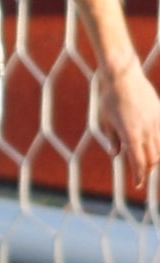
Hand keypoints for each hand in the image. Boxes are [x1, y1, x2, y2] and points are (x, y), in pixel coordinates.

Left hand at [99, 60, 159, 188]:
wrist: (122, 77)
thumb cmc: (110, 100)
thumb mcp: (107, 122)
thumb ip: (113, 139)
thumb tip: (116, 154)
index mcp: (131, 135)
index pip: (138, 162)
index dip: (139, 175)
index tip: (137, 185)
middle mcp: (146, 130)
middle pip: (152, 158)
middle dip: (147, 169)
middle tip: (141, 176)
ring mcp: (155, 121)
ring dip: (155, 158)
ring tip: (149, 164)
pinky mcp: (159, 114)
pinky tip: (155, 148)